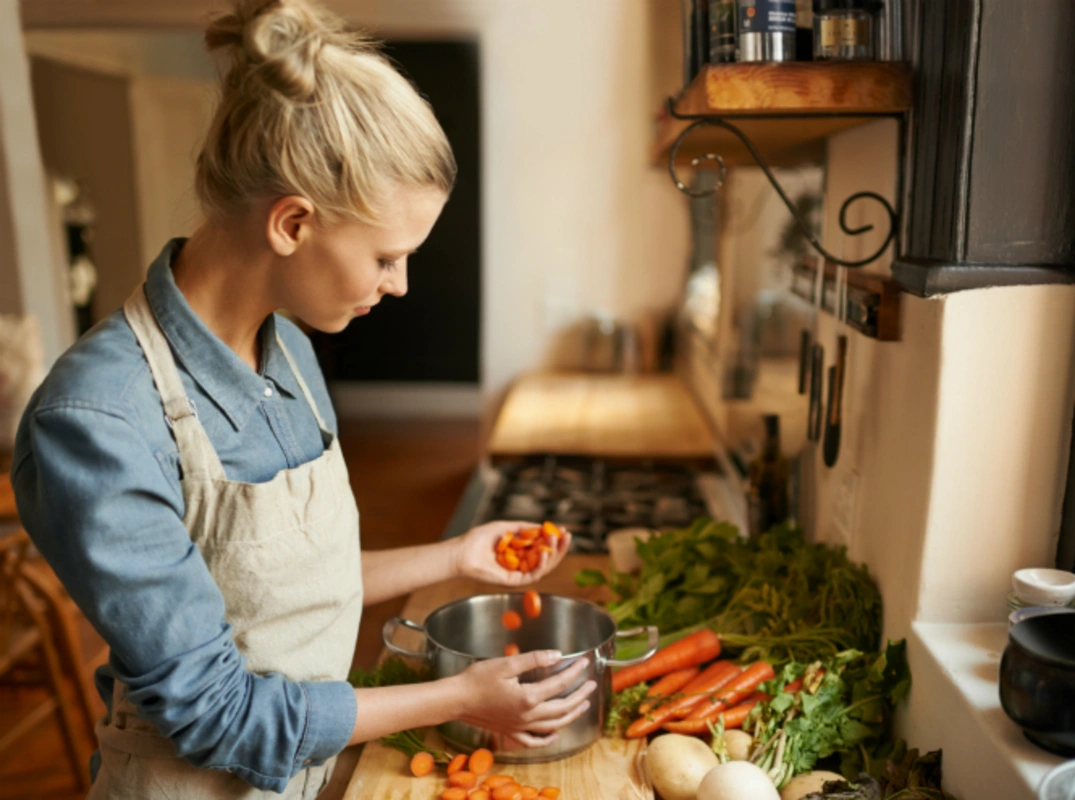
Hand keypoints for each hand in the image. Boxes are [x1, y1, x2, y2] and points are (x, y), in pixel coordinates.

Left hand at [452, 520, 571, 586]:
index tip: (564, 530)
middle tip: (568, 536)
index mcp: (519, 552)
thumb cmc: (478, 539)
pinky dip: (541, 565)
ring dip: (553, 554)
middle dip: (559, 547)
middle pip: (547, 558)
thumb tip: (541, 526)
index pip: (542, 547)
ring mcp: (518, 574)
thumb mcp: (505, 527)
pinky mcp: (514, 582)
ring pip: (543, 567)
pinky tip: (545, 553)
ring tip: (556, 540)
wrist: (462, 552)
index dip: (554, 539)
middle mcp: (521, 564)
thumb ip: (523, 527)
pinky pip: (532, 575)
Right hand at [452, 650, 595, 747]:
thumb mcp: (506, 663)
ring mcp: (520, 726)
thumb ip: (534, 659)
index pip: (559, 684)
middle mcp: (527, 715)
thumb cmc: (478, 679)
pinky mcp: (511, 732)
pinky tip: (556, 733)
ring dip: (571, 715)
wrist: (456, 699)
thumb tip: (557, 655)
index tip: (583, 662)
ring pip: (554, 725)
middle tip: (591, 684)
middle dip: (580, 695)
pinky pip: (534, 741)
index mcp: (528, 697)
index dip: (574, 672)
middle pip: (562, 707)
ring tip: (583, 705)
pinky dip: (548, 739)